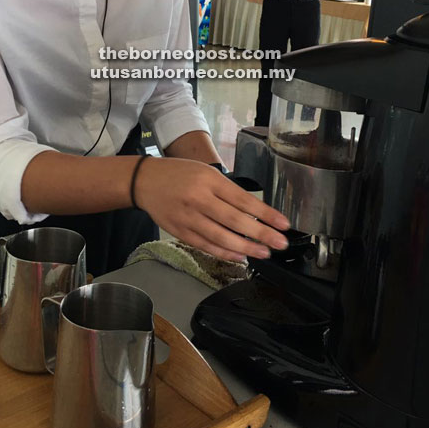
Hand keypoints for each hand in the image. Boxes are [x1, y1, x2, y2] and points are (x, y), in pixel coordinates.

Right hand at [135, 158, 290, 261]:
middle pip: (235, 220)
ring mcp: (188, 217)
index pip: (243, 200)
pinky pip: (205, 245)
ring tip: (264, 253)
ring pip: (221, 236)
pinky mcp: (180, 231)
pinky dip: (224, 252)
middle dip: (261, 234)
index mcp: (209, 180)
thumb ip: (227, 190)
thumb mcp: (206, 172)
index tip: (282, 224)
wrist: (145, 181)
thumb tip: (255, 211)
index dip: (265, 214)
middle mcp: (199, 199)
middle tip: (280, 243)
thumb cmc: (179, 174)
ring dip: (246, 247)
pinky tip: (239, 255)